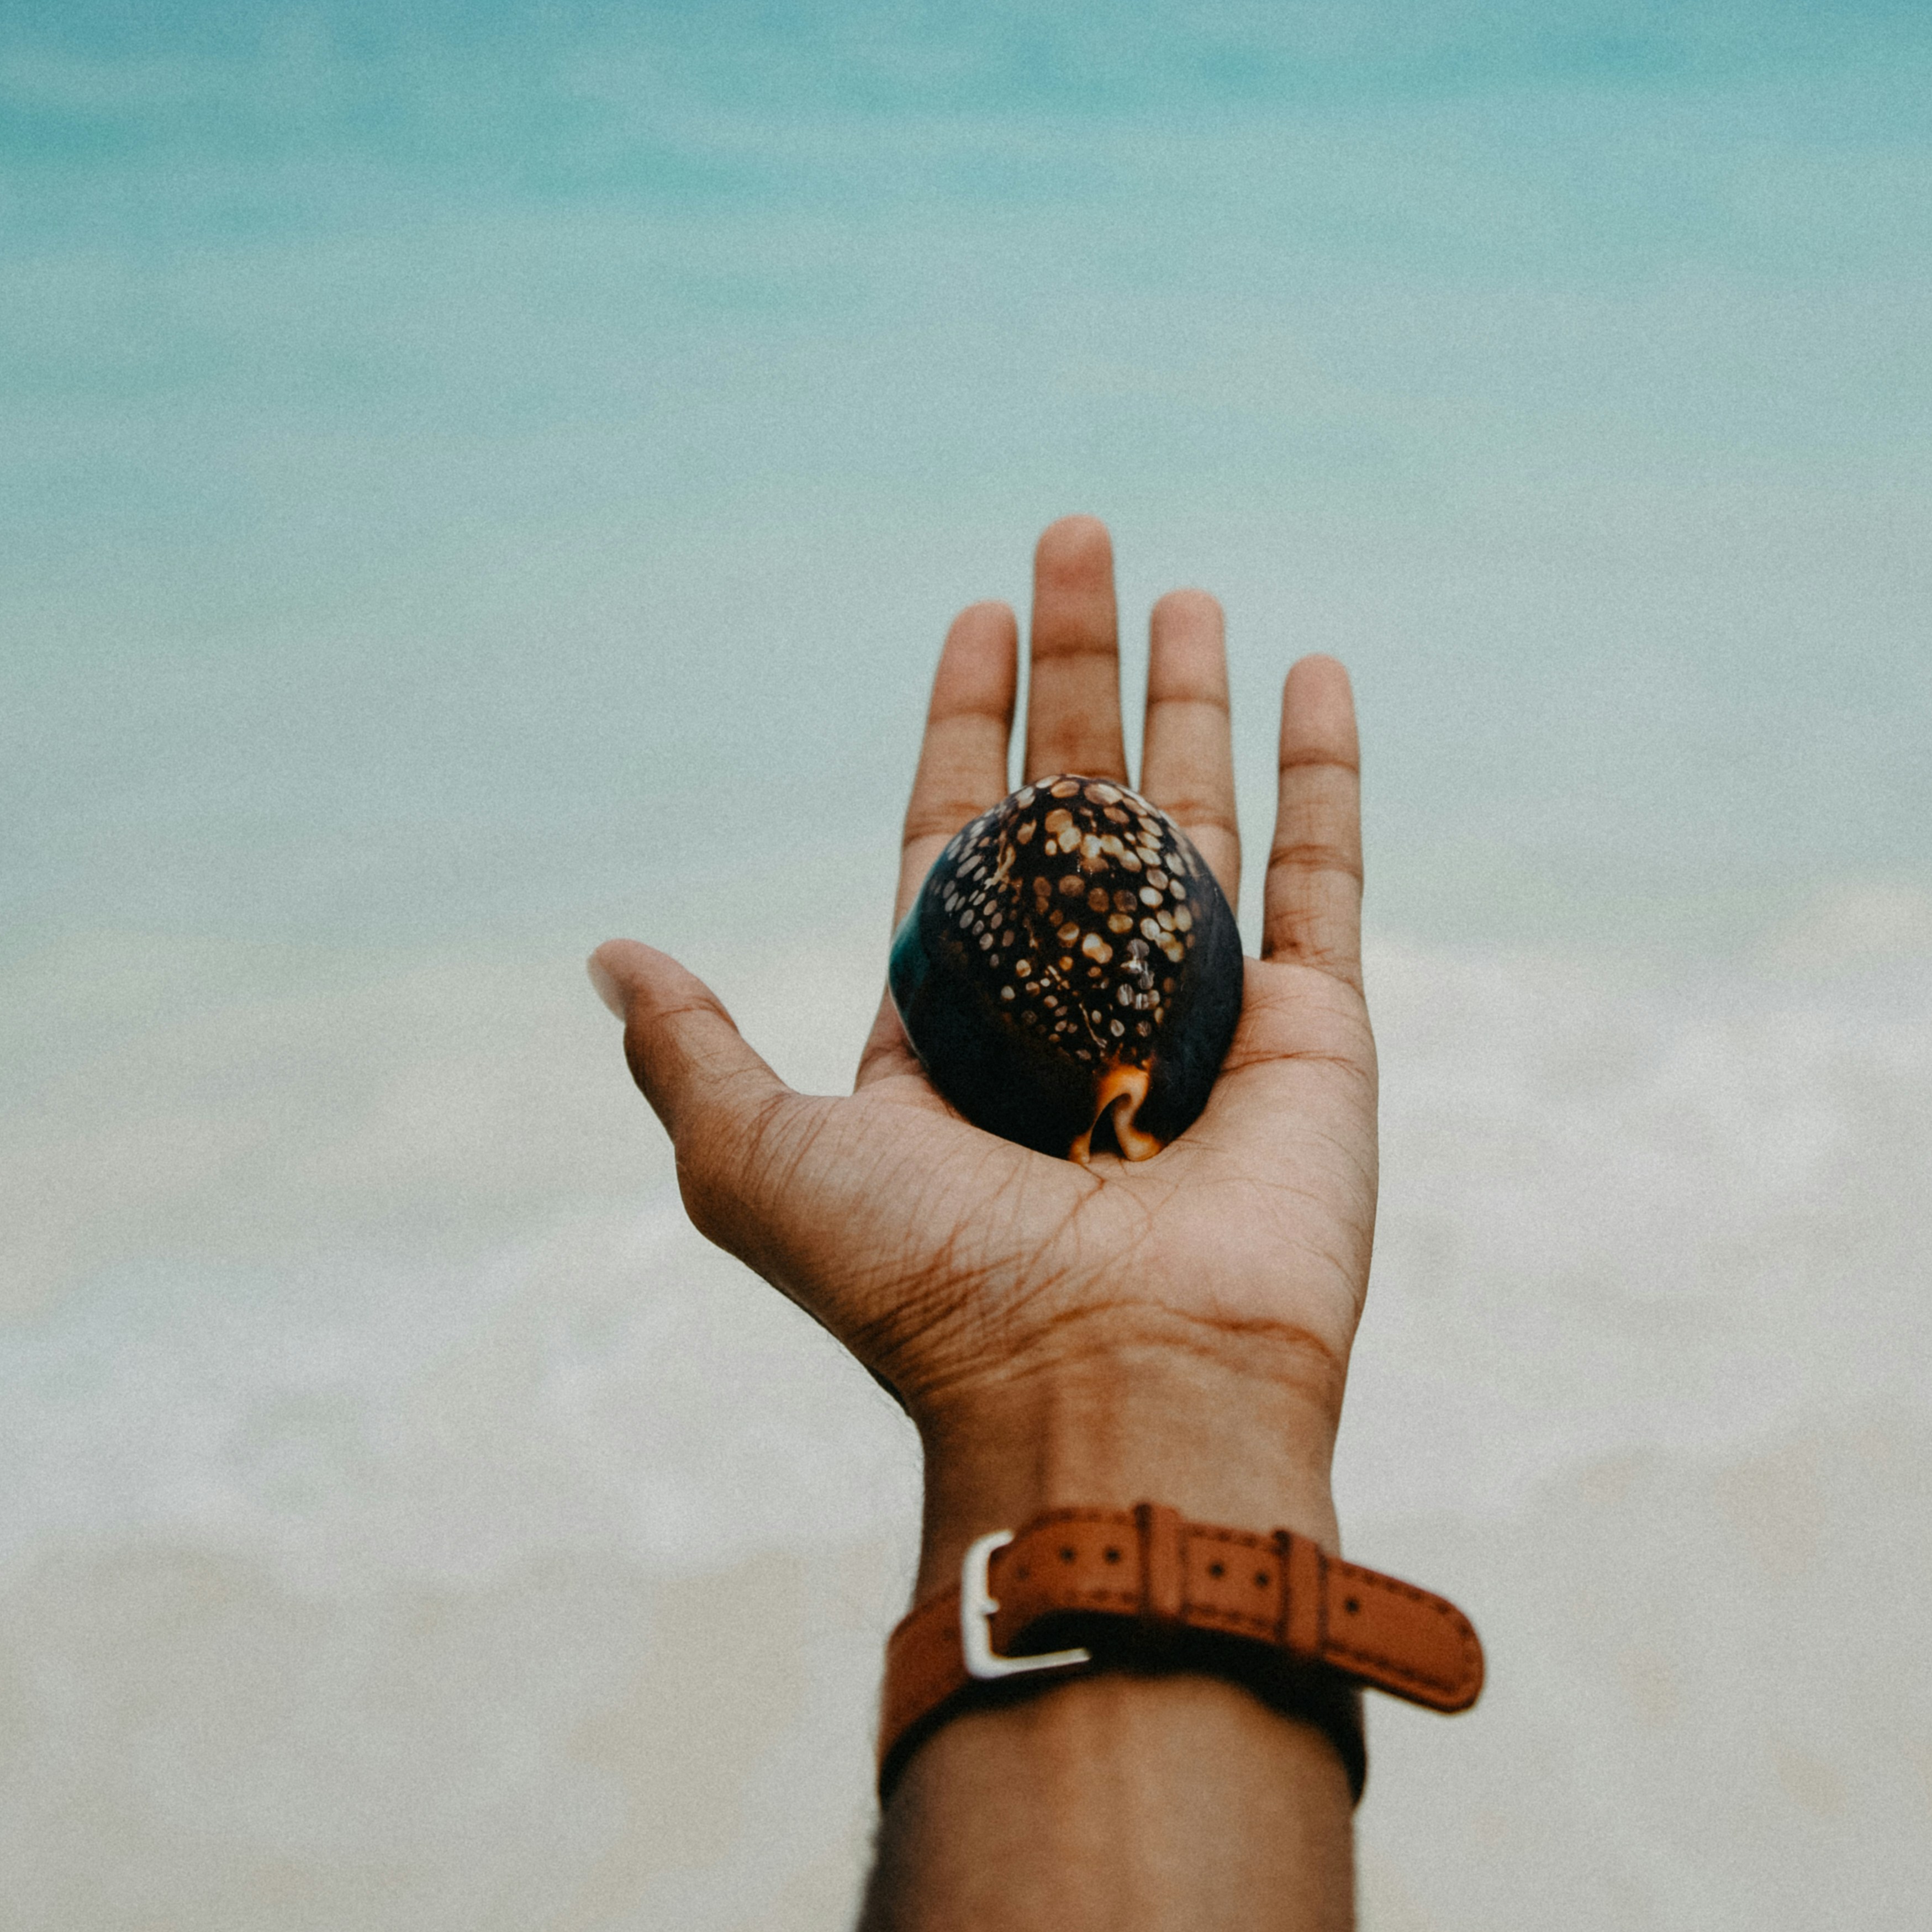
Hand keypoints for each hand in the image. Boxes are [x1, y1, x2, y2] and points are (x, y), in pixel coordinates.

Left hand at [591, 517, 1377, 1592]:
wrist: (1111, 1394)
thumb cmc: (929, 1287)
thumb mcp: (761, 1162)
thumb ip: (692, 1054)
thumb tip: (608, 957)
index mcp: (956, 1036)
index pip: (960, 834)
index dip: (966, 723)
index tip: (977, 615)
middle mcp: (1081, 1012)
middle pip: (1080, 795)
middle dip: (1077, 667)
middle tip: (1076, 537)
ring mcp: (1202, 1017)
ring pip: (1197, 814)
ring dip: (1191, 695)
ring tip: (1183, 586)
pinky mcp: (1313, 1036)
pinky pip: (1321, 875)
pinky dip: (1324, 772)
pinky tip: (1315, 672)